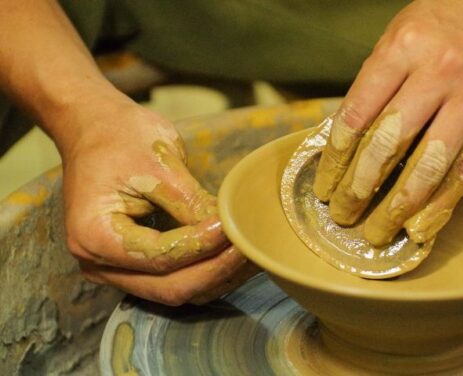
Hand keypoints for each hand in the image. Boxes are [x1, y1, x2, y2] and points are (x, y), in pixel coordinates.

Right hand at [53, 95, 257, 304]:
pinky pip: (175, 280)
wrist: (94, 127)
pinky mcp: (134, 265)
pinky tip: (235, 258)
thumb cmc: (120, 136)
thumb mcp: (158, 162)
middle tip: (251, 247)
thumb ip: (191, 202)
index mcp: (93, 236)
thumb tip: (230, 229)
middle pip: (169, 287)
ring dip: (217, 276)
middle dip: (215, 269)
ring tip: (252, 255)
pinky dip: (207, 272)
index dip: (202, 246)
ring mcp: (116, 270)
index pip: (159, 257)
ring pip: (176, 290)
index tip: (233, 227)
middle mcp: (99, 264)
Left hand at [314, 0, 462, 245]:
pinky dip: (440, 204)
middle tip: (343, 215)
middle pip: (388, 145)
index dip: (335, 159)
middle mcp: (439, 73)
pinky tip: (419, 224)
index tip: (324, 186)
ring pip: (429, 167)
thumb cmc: (443, 20)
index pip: (357, 115)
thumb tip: (345, 141)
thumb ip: (374, 86)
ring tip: (376, 231)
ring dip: (397, 207)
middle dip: (359, 189)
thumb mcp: (397, 38)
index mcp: (403, 49)